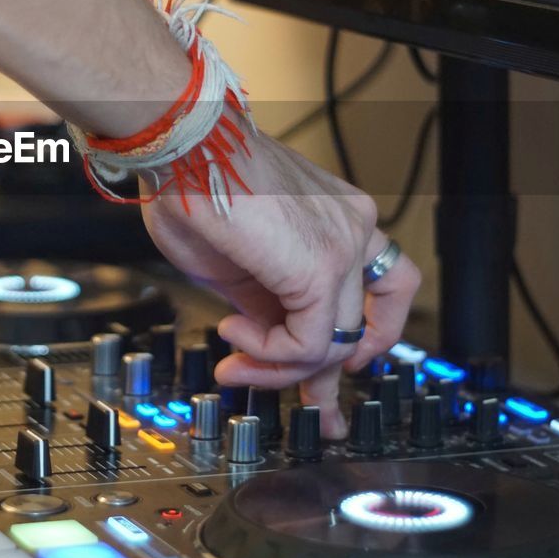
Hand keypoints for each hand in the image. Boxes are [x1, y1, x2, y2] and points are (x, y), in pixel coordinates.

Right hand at [140, 129, 420, 438]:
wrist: (180, 148)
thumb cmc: (192, 187)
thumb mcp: (238, 265)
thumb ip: (268, 305)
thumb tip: (272, 349)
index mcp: (337, 220)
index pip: (378, 292)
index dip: (363, 339)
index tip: (331, 372)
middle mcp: (354, 227)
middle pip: (371, 322)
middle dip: (334, 374)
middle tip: (319, 409)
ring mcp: (346, 244)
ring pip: (336, 343)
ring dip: (279, 367)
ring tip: (234, 357)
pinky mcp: (323, 267)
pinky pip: (310, 343)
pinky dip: (269, 353)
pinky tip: (233, 332)